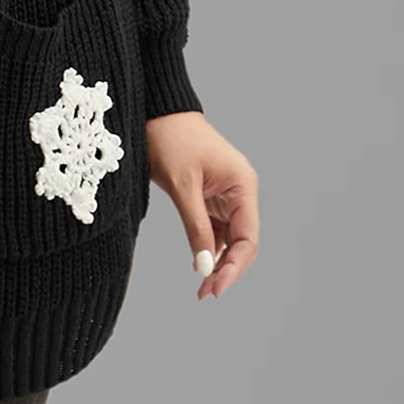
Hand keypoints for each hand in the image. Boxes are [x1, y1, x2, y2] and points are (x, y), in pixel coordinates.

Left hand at [145, 112, 257, 300]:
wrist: (156, 110)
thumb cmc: (170, 139)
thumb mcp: (182, 186)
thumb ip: (196, 227)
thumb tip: (205, 268)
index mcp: (242, 184)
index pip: (248, 237)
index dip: (235, 267)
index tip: (216, 287)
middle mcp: (240, 190)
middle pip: (242, 241)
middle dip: (227, 269)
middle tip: (206, 294)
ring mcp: (226, 193)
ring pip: (228, 237)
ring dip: (217, 262)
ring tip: (203, 288)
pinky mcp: (210, 194)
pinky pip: (215, 227)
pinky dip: (207, 247)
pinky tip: (199, 266)